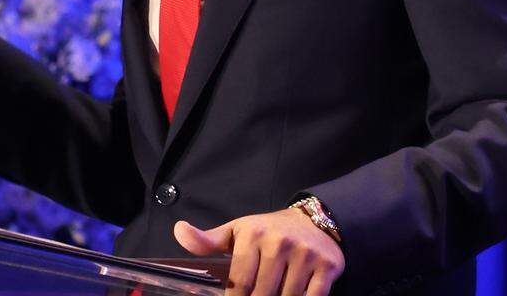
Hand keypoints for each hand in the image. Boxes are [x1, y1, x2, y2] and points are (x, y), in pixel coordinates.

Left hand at [174, 207, 343, 295]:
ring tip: (275, 293)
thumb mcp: (239, 231)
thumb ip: (208, 240)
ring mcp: (306, 254)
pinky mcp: (327, 266)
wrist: (315, 219)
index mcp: (254, 234)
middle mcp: (280, 242)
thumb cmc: (270, 231)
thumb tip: (179, 230)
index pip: (239, 285)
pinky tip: (296, 295)